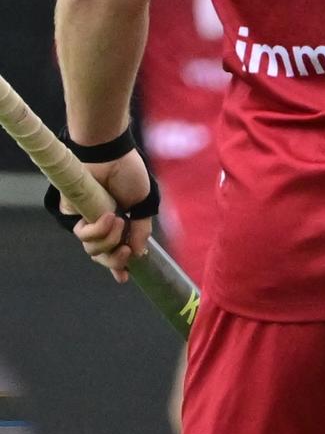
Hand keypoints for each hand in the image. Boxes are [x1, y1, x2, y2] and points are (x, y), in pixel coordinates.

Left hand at [66, 150, 155, 282]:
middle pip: (102, 256)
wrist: (111, 156)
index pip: (116, 249)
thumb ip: (141, 229)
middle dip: (115, 259)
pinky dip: (98, 230)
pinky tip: (109, 216)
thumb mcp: (144, 203)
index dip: (118, 266)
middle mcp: (100, 224)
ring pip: (92, 249)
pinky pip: (83, 235)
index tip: (124, 278)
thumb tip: (140, 252)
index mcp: (119, 222)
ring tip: (119, 220)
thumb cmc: (128, 173)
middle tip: (127, 253)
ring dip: (110, 239)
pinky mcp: (71, 215)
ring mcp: (86, 221)